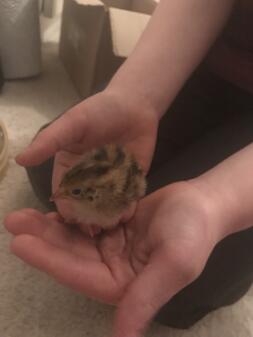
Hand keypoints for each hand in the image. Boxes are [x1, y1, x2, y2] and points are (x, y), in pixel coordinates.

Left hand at [5, 181, 218, 336]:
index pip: (81, 275)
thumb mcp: (173, 264)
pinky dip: (69, 216)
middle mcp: (113, 269)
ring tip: (23, 214)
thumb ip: (146, 298)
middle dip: (43, 240)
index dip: (51, 260)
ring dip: (50, 227)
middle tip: (14, 221)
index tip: (21, 244)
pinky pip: (86, 223)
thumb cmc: (192, 233)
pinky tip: (52, 207)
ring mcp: (111, 247)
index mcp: (125, 285)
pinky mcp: (113, 228)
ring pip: (75, 238)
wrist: (202, 204)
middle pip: (72, 255)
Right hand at [16, 90, 157, 224]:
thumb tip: (19, 159)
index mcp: (69, 171)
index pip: (65, 196)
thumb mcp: (72, 124)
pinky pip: (128, 201)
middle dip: (88, 220)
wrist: (134, 105)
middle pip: (85, 208)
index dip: (67, 209)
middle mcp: (89, 182)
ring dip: (108, 217)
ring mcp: (110, 185)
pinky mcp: (130, 183)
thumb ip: (49, 141)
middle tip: (94, 232)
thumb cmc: (99, 112)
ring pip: (106, 208)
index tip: (71, 222)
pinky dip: (127, 208)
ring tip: (112, 225)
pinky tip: (128, 215)